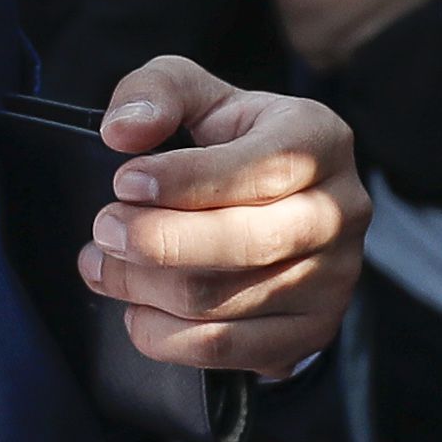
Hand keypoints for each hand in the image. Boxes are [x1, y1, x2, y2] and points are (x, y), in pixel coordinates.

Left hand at [76, 55, 365, 379]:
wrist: (268, 198)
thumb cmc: (223, 138)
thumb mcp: (191, 92)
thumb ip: (154, 92)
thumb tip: (123, 131)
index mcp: (319, 140)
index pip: (263, 167)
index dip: (187, 180)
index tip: (124, 180)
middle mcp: (339, 211)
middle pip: (248, 243)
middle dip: (157, 240)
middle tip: (102, 228)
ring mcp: (333, 279)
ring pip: (226, 300)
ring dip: (145, 286)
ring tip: (101, 263)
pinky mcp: (312, 331)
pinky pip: (229, 349)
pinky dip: (165, 337)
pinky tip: (135, 309)